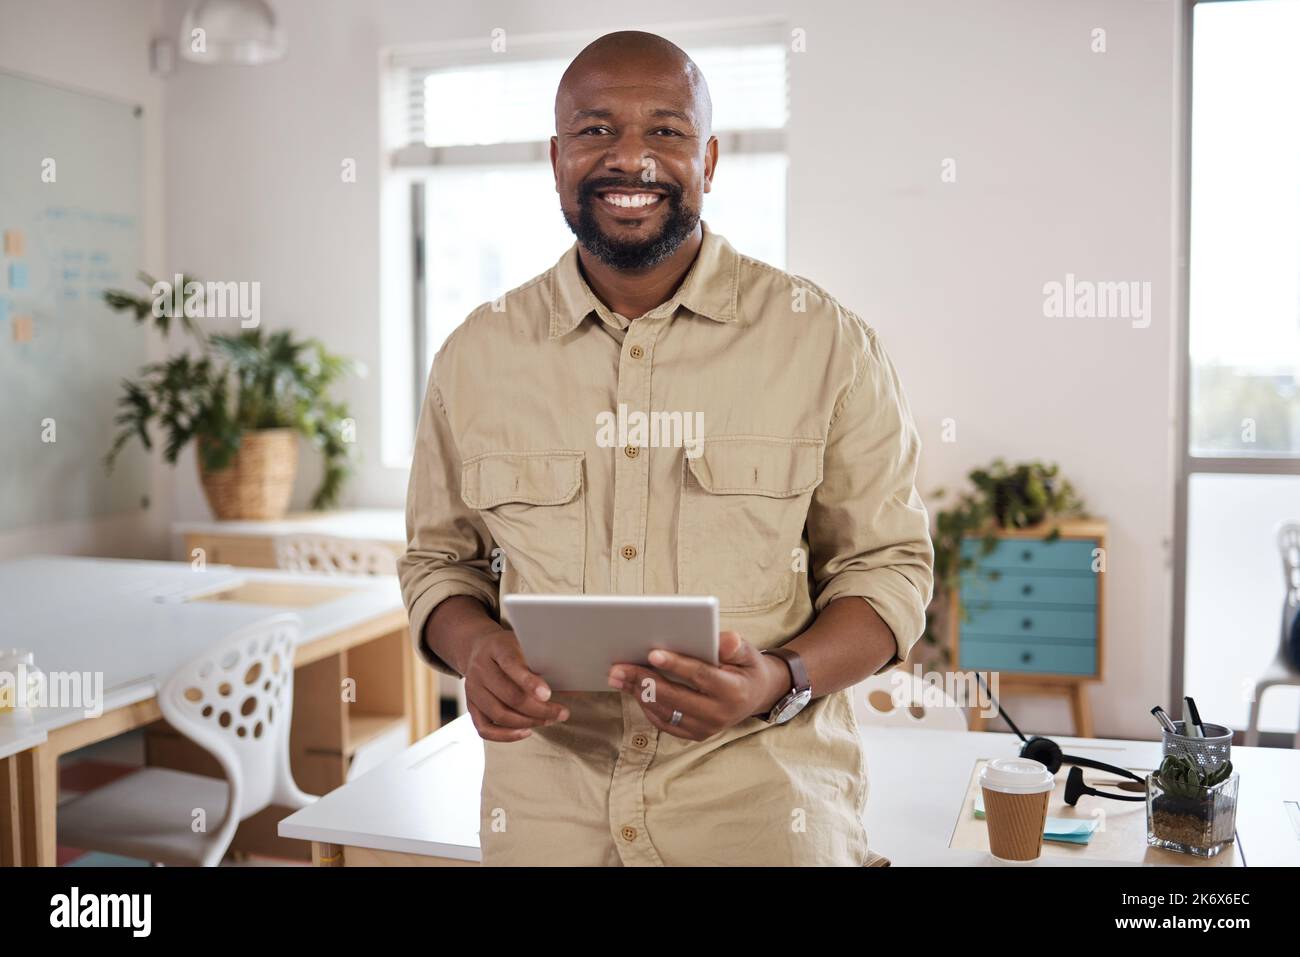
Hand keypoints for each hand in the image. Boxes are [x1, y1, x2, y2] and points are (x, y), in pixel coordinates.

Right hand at [462, 628, 568, 742]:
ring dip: (528, 722)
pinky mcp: (471, 706)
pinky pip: (485, 729)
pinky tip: (526, 731)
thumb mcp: (523, 644)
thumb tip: (572, 687)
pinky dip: (506, 735)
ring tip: (549, 720)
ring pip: (499, 714)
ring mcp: (473, 689)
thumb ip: (540, 662)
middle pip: (509, 696)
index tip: (548, 694)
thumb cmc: (509, 648)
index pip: (511, 665)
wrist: (478, 648)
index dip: (530, 682)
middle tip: (561, 713)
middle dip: (539, 709)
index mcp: (496, 648)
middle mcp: (480, 669)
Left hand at [607, 631, 790, 740]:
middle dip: (644, 680)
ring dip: (639, 693)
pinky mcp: (695, 735)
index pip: (700, 676)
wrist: (755, 696)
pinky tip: (632, 689)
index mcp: (734, 691)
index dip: (676, 665)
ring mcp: (706, 729)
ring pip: (665, 712)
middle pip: (675, 697)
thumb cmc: (745, 667)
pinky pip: (665, 722)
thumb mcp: (747, 652)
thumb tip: (723, 640)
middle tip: (618, 667)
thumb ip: (734, 645)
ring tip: (618, 676)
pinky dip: (646, 706)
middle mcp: (719, 715)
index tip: (652, 653)